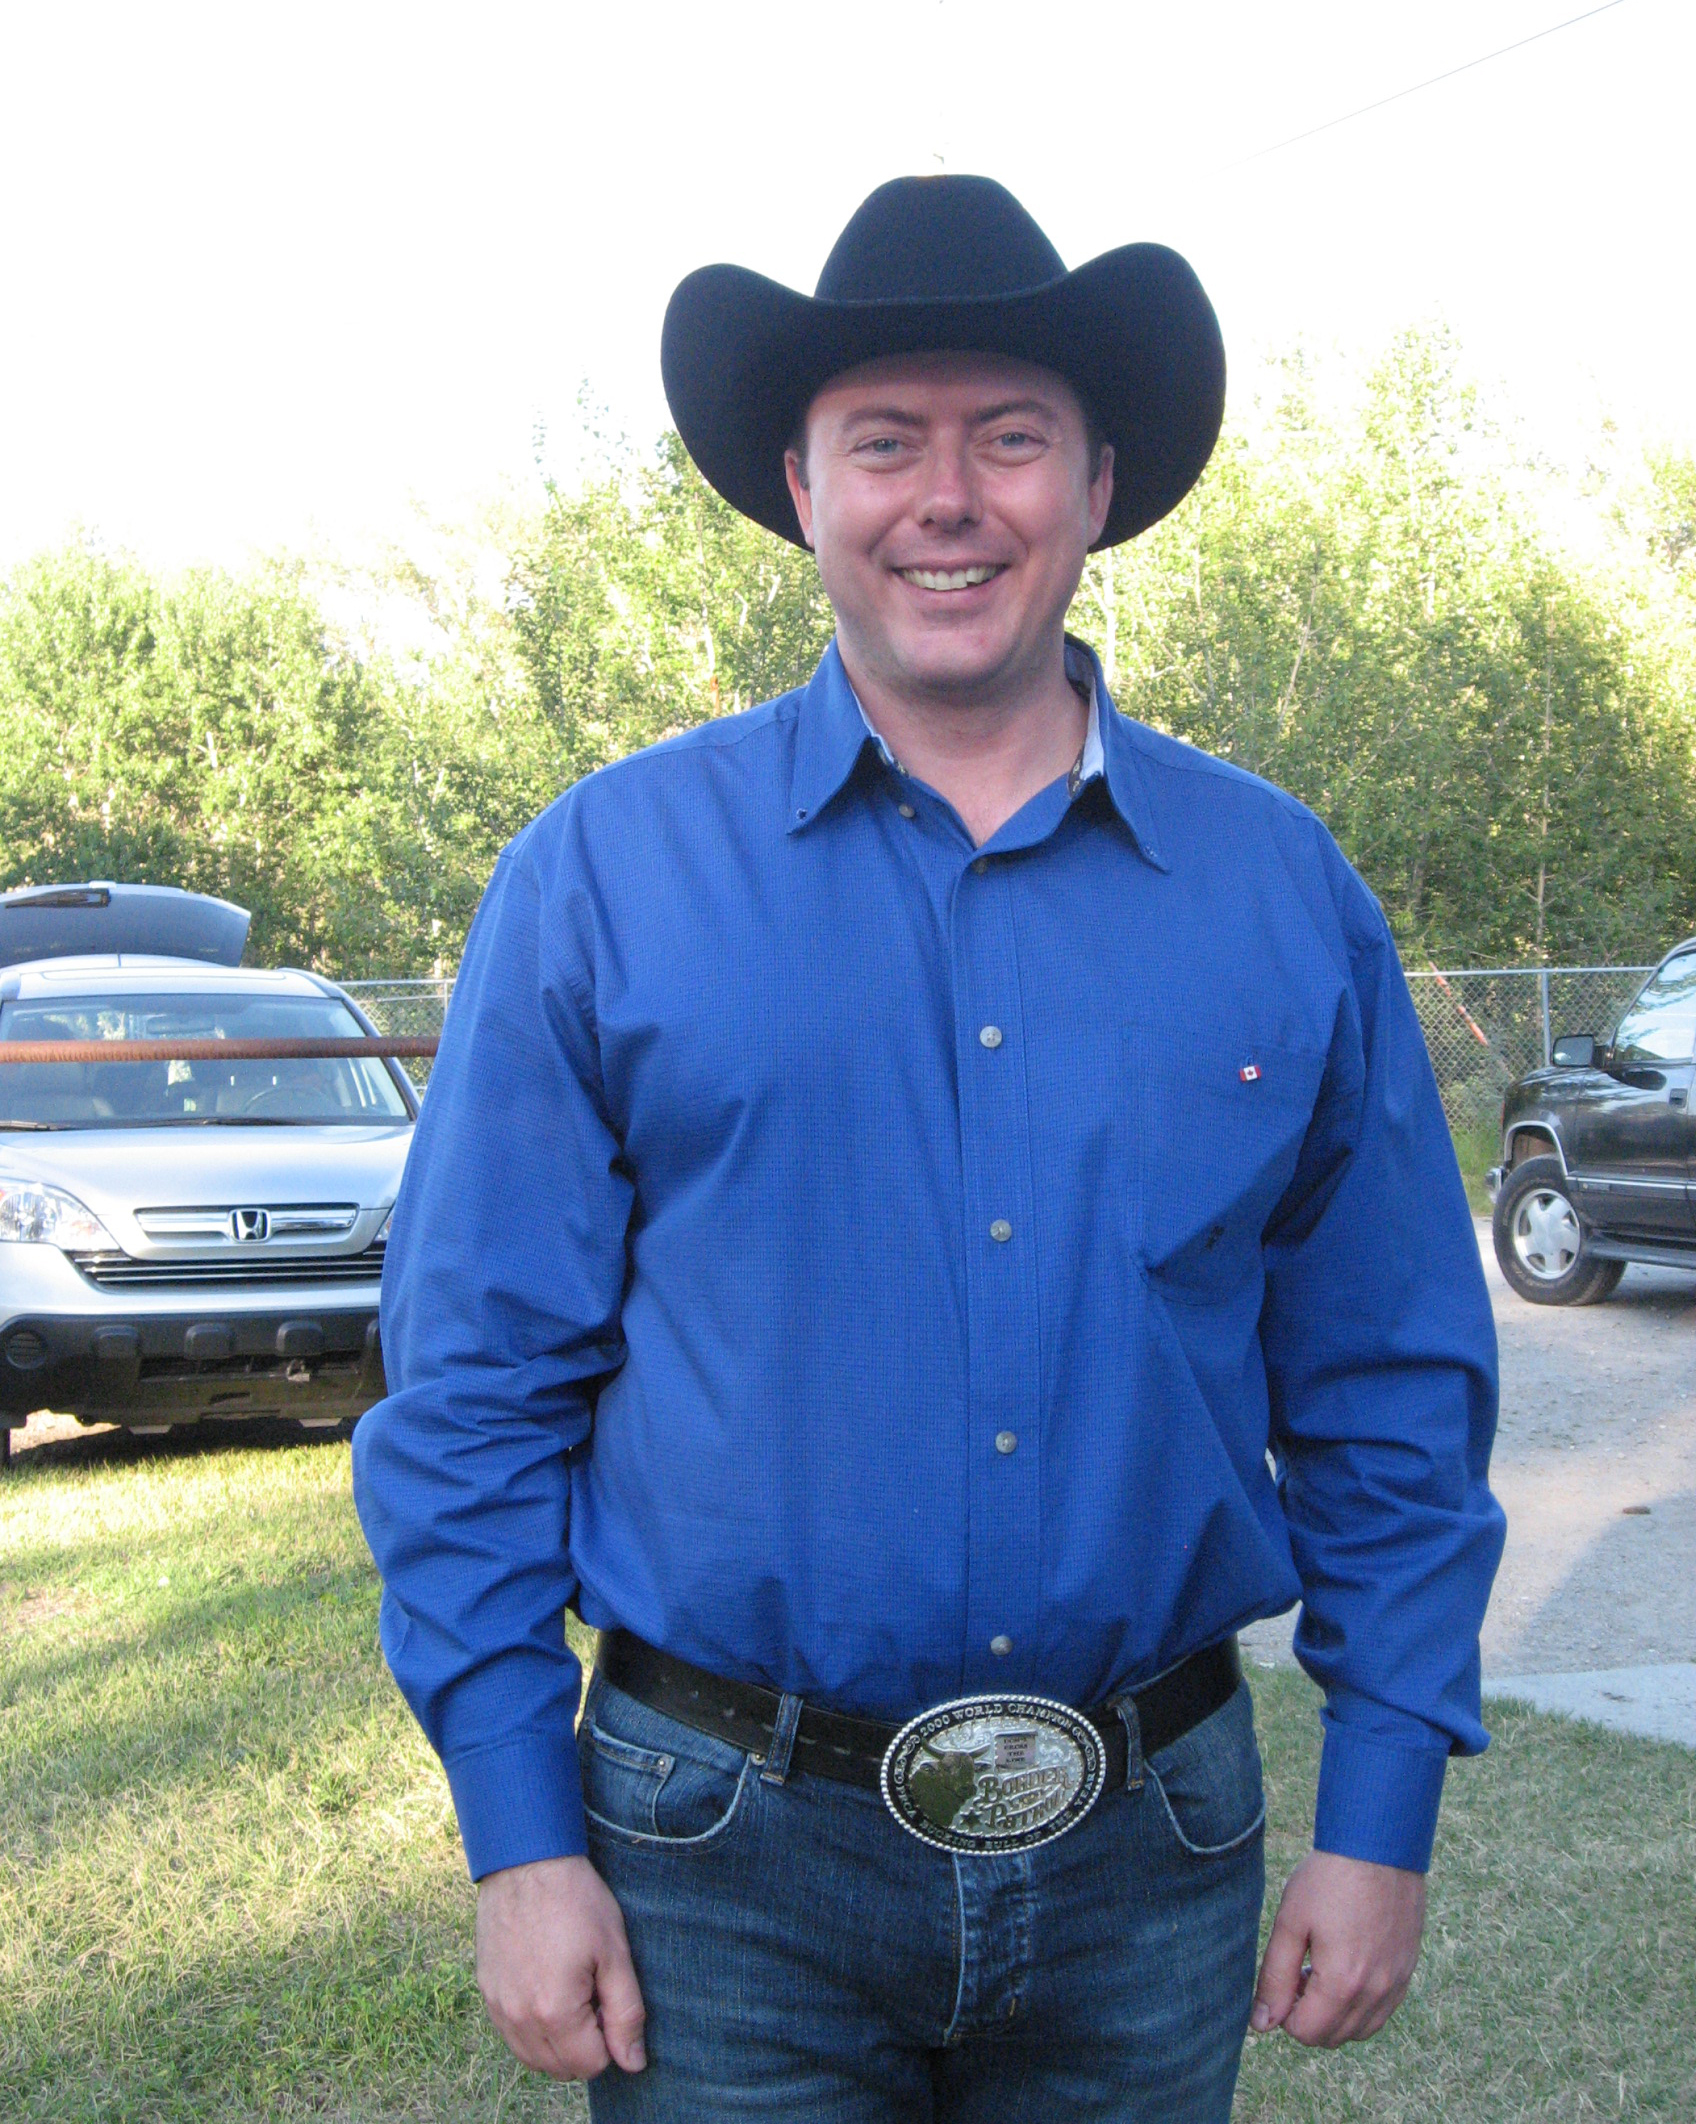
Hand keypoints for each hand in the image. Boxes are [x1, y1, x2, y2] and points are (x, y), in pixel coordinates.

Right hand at [475, 1854, 646, 2080]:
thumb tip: (633, 2063)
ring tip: (570, 1989)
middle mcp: (518, 2020)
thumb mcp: (614, 1952)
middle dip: (584, 2044)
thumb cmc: (576, 1900)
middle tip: (592, 1992)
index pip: (591, 2065)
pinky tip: (546, 1986)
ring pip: (533, 2058)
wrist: (526, 1860)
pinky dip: (533, 2028)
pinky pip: (512, 2036)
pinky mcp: (486, 1993)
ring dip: (557, 2041)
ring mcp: (497, 2008)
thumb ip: (626, 2014)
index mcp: (554, 2013)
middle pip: (560, 2068)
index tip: (608, 1997)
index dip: (609, 2038)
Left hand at [1250, 1850, 1425, 2047]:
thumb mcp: (1291, 1922)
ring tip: (1322, 1967)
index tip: (1285, 1976)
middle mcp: (1376, 1993)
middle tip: (1300, 1970)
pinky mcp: (1408, 1971)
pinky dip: (1361, 2004)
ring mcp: (1397, 1984)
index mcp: (1343, 1984)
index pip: (1306, 2033)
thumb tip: (1262, 2023)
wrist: (1379, 1845)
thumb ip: (1275, 1977)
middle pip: (1333, 2037)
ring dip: (1335, 2013)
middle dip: (1309, 2014)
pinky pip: (1382, 2011)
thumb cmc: (1330, 1878)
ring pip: (1360, 2030)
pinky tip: (1348, 1965)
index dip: (1285, 2011)